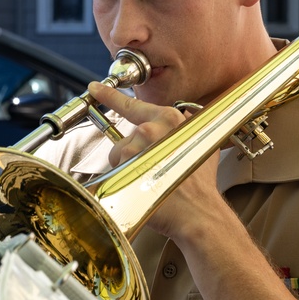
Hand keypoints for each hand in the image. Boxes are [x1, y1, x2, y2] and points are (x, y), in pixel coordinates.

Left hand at [87, 82, 222, 241]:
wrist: (198, 211)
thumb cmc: (201, 184)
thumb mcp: (202, 144)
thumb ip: (188, 127)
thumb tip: (184, 119)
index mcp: (168, 119)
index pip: (132, 105)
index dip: (110, 96)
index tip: (96, 88)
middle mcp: (150, 129)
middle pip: (126, 138)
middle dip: (134, 154)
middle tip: (152, 170)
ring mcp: (135, 147)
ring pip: (119, 154)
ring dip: (128, 167)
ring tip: (149, 180)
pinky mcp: (125, 167)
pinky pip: (115, 170)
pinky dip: (123, 179)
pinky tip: (141, 187)